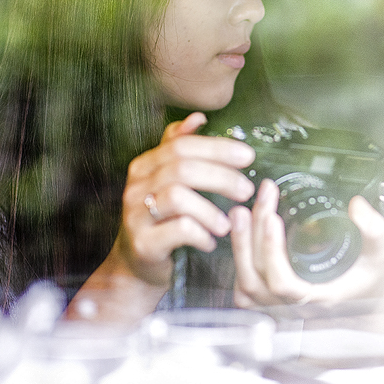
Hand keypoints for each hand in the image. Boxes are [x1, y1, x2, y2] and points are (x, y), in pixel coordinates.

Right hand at [67, 112, 255, 321]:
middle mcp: (136, 186)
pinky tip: (211, 241)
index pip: (181, 145)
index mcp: (145, 165)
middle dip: (221, 177)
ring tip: (228, 223)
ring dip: (211, 209)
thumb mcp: (167, 182)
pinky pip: (179, 229)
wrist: (137, 265)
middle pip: (182, 169)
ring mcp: (136, 215)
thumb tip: (199, 117)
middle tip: (246, 190)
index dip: (217, 148)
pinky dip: (202, 234)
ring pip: (178, 197)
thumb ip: (179, 149)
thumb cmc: (162, 220)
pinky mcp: (143, 243)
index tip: (247, 156)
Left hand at [229, 178, 383, 327]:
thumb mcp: (377, 256)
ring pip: (246, 282)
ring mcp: (277, 306)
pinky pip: (243, 289)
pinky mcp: (268, 301)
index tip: (273, 218)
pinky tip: (242, 235)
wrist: (360, 305)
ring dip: (240, 246)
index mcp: (317, 298)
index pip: (284, 283)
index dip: (273, 252)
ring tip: (241, 212)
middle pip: (257, 276)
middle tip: (257, 201)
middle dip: (252, 234)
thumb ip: (372, 230)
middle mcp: (293, 306)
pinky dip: (238, 262)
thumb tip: (357, 206)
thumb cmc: (366, 283)